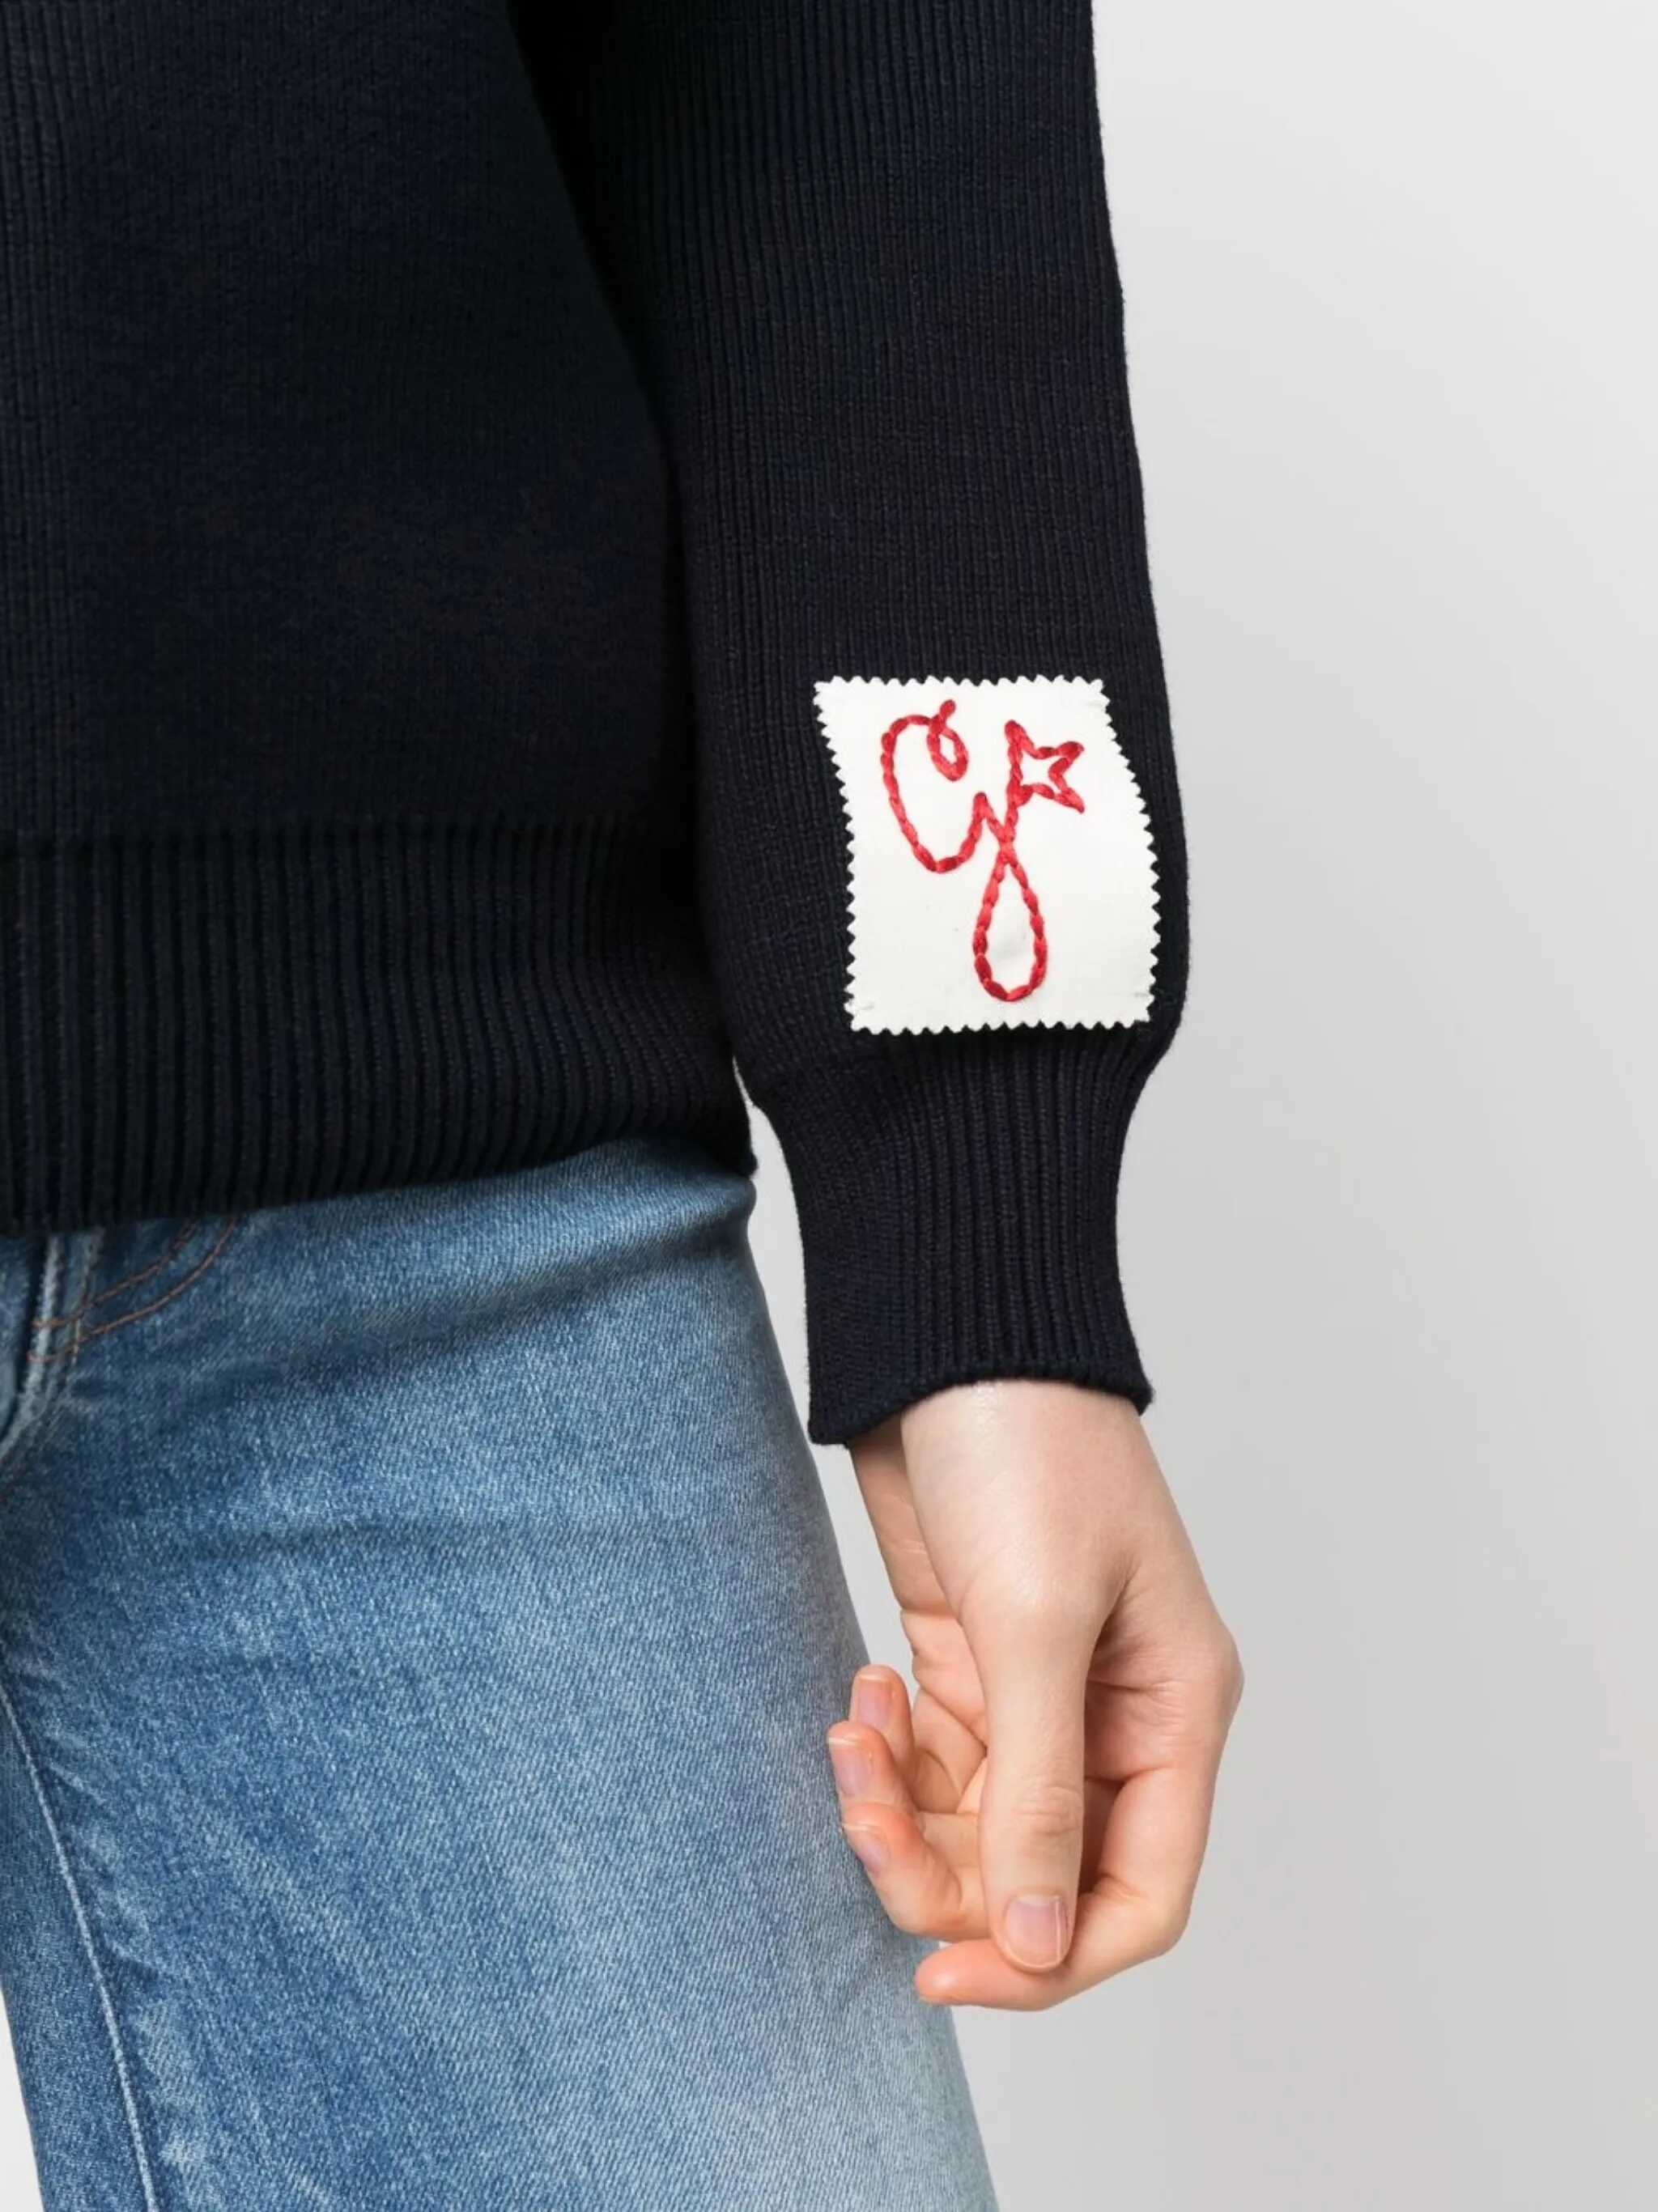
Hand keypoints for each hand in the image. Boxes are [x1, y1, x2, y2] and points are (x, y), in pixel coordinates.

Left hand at [827, 1379, 1241, 2008]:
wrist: (951, 1341)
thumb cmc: (1026, 1453)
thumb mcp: (1037, 1625)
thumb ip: (1043, 1794)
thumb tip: (1040, 1948)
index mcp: (1173, 1713)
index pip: (1140, 1896)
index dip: (1050, 1959)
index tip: (946, 1971)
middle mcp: (1115, 1720)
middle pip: (1039, 1877)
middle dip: (945, 1873)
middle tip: (866, 1813)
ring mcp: (1039, 1694)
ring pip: (973, 1827)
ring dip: (898, 1808)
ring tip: (850, 1733)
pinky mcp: (970, 1663)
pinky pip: (930, 1765)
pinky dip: (886, 1755)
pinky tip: (859, 1696)